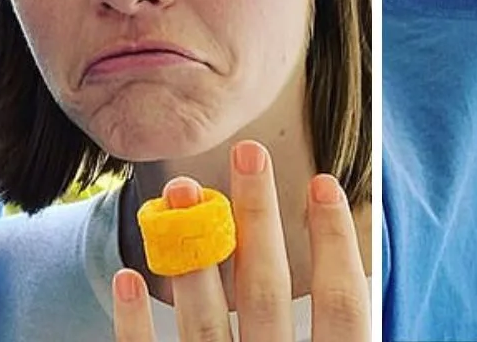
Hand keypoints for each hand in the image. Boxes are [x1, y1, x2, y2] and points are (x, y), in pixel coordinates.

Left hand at [111, 139, 369, 340]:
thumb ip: (344, 331)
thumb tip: (349, 257)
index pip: (343, 304)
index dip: (335, 241)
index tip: (322, 181)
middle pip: (265, 293)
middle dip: (257, 217)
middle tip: (248, 152)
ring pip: (203, 325)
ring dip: (191, 254)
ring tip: (179, 191)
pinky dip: (136, 322)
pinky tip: (127, 276)